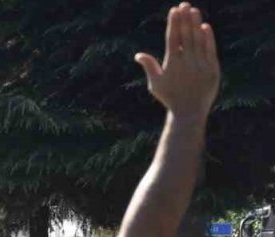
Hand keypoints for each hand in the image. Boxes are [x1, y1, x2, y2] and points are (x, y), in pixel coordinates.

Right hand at [135, 3, 219, 119]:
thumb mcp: (155, 84)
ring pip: (198, 39)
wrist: (189, 111)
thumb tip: (138, 55)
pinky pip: (210, 49)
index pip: (173, 38)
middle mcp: (186, 61)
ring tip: (194, 10)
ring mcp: (200, 64)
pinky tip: (205, 27)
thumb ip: (149, 66)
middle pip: (186, 35)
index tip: (173, 11)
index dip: (173, 23)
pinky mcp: (212, 68)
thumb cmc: (170, 97)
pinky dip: (208, 37)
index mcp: (172, 63)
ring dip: (196, 23)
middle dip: (184, 19)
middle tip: (184, 5)